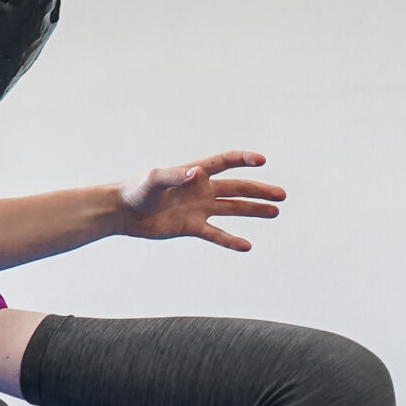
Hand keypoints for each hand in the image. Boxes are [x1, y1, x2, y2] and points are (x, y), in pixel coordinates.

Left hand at [114, 151, 285, 250]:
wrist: (123, 212)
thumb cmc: (135, 190)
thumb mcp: (153, 180)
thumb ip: (174, 176)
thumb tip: (196, 173)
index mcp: (195, 173)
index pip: (225, 162)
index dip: (244, 159)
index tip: (262, 161)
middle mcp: (202, 189)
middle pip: (237, 188)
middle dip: (260, 190)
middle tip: (282, 195)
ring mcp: (199, 208)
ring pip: (233, 209)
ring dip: (254, 210)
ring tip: (275, 212)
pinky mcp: (192, 227)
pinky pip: (216, 233)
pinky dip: (230, 240)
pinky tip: (247, 246)